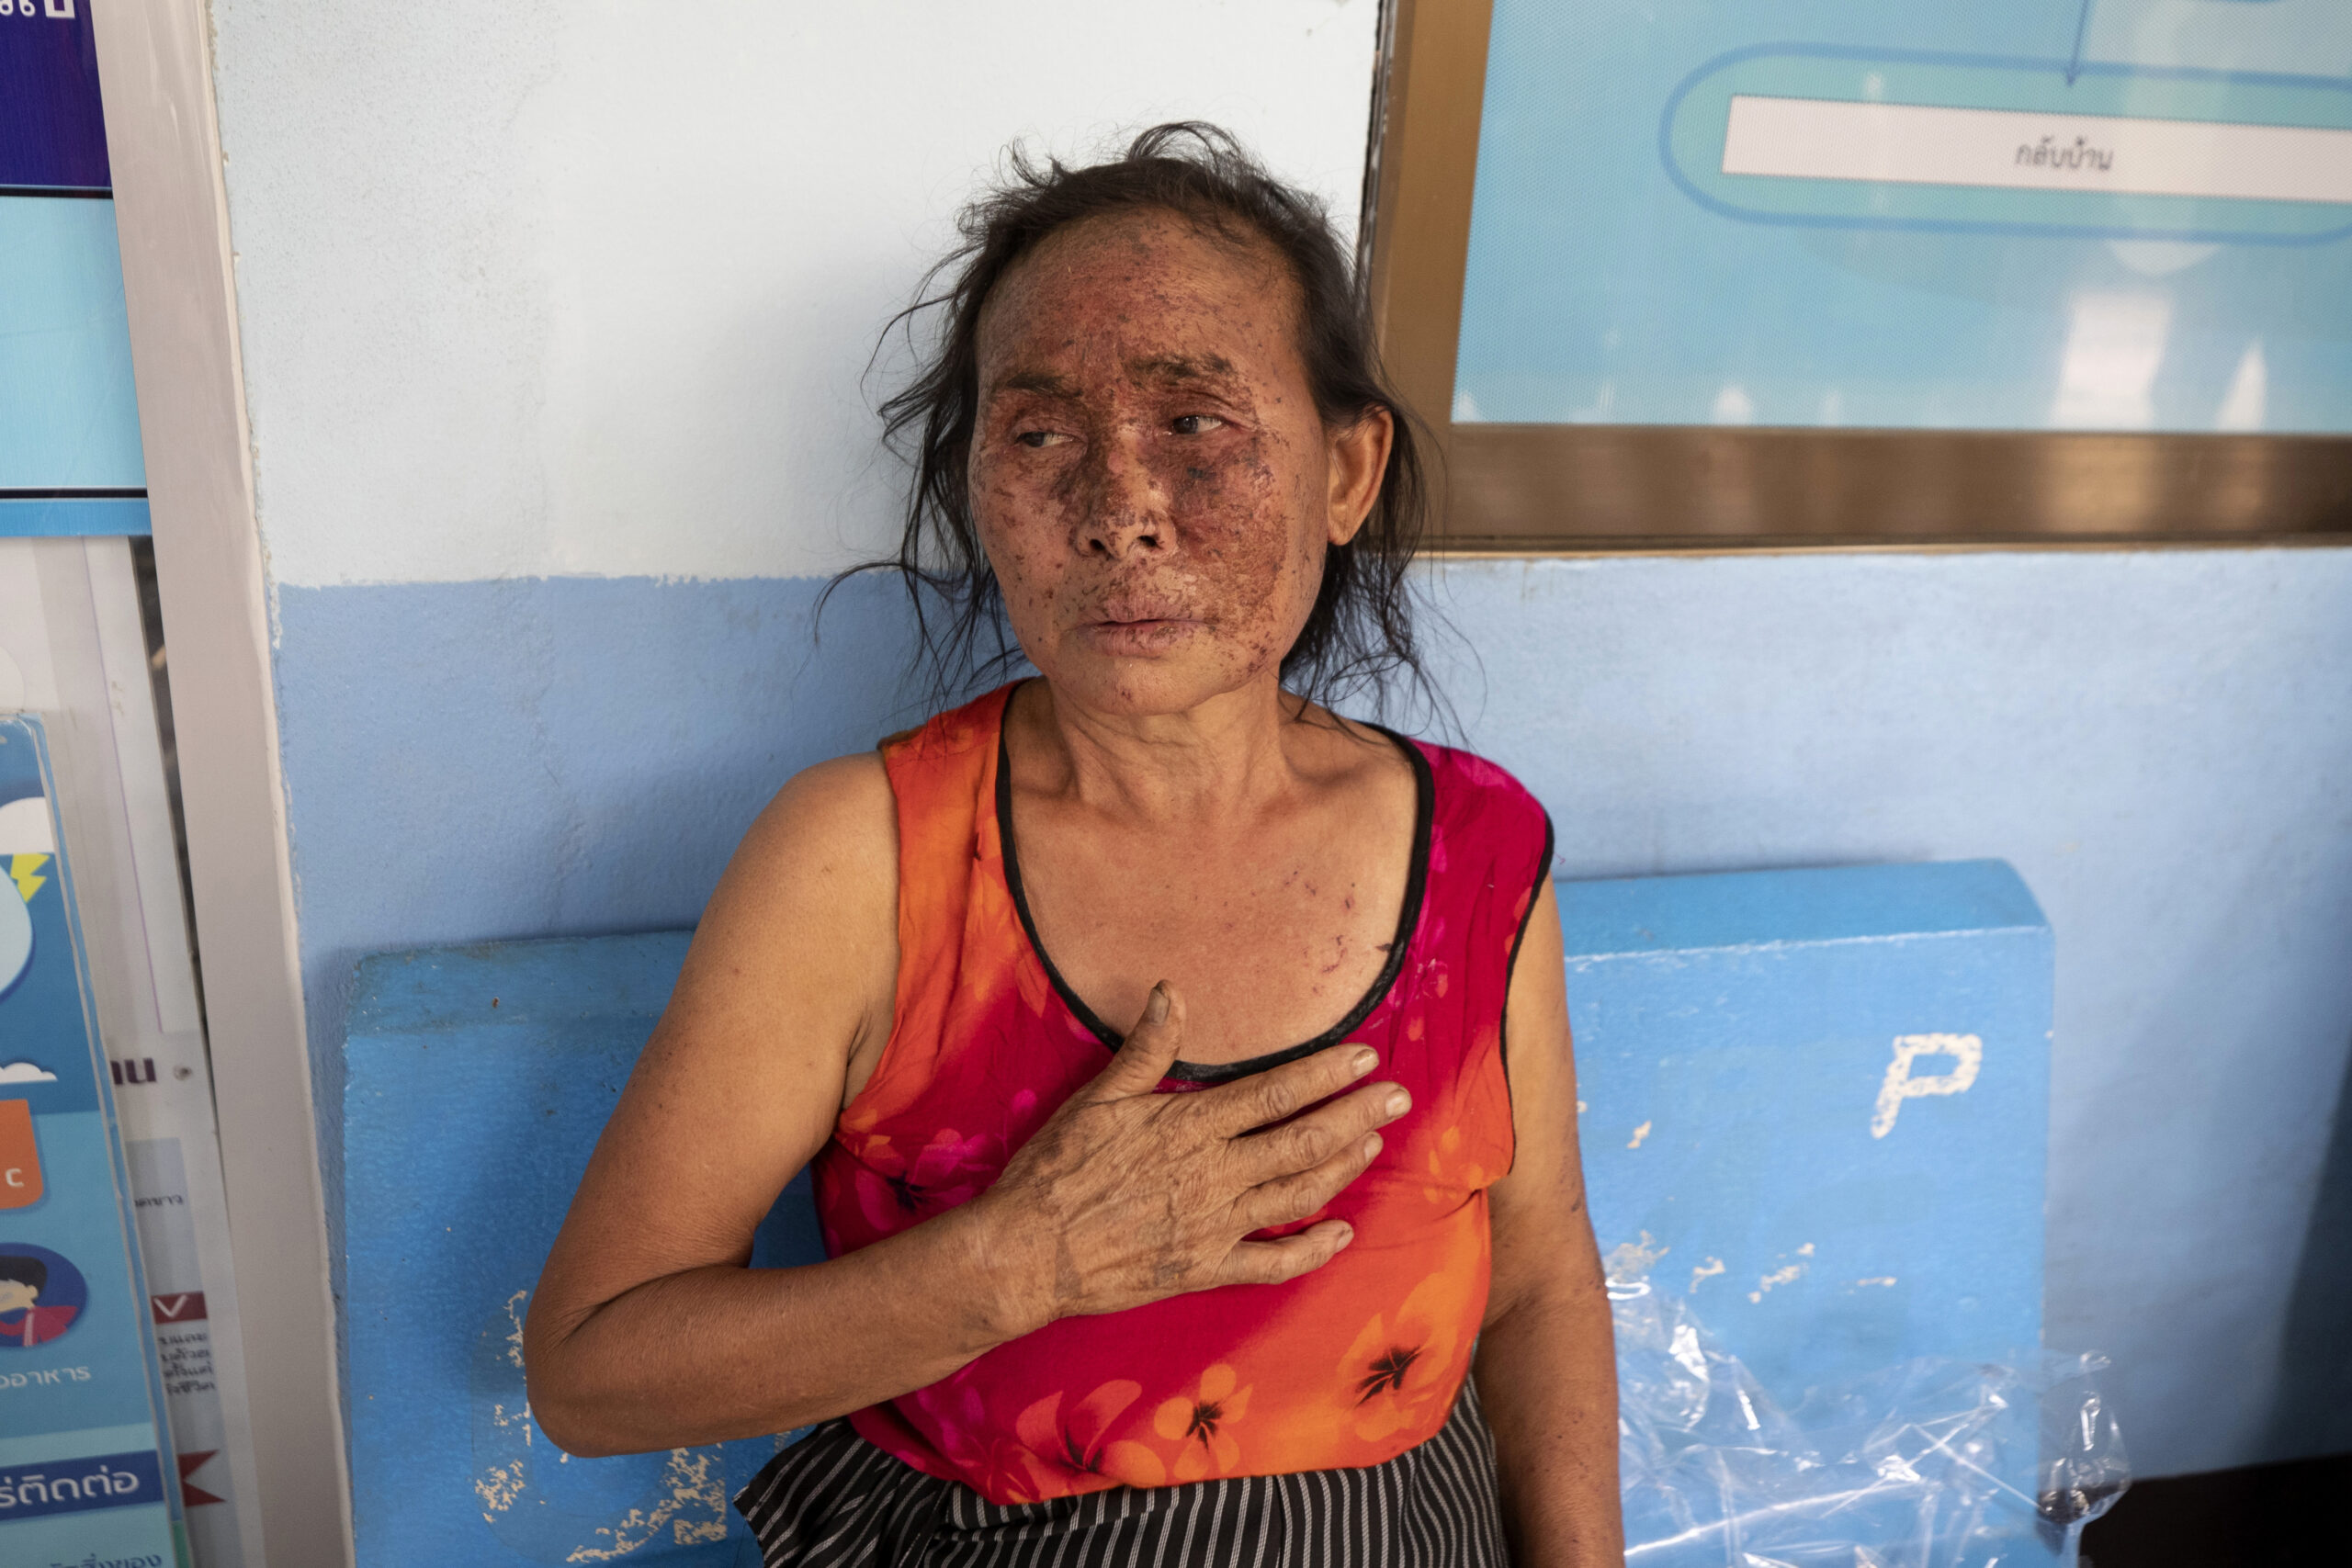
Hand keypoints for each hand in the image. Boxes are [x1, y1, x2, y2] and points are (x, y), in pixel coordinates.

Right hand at [974, 982, 1410, 1329]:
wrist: (1026, 1253)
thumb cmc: (1056, 1170)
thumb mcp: (1096, 1099)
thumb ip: (1146, 1048)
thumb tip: (1174, 991)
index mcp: (1189, 1127)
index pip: (1274, 1094)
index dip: (1326, 1075)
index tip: (1366, 1057)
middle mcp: (1213, 1175)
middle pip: (1302, 1142)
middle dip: (1357, 1116)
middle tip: (1400, 1096)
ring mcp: (1214, 1226)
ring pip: (1298, 1195)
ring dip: (1343, 1168)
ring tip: (1374, 1143)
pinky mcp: (1204, 1269)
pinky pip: (1271, 1262)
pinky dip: (1311, 1249)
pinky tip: (1341, 1234)